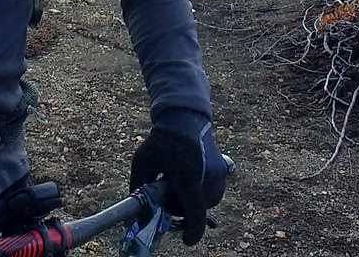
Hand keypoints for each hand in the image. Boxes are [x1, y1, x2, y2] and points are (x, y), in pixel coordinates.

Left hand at [129, 125, 207, 245]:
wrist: (184, 117)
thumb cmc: (160, 140)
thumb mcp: (142, 163)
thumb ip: (138, 190)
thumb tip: (134, 216)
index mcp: (189, 177)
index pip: (195, 214)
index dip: (191, 232)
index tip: (186, 241)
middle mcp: (209, 178)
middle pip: (197, 210)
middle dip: (182, 210)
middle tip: (167, 197)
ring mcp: (219, 174)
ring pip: (207, 202)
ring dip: (192, 201)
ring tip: (178, 184)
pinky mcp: (223, 170)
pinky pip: (213, 192)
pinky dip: (201, 192)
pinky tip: (189, 178)